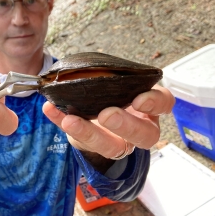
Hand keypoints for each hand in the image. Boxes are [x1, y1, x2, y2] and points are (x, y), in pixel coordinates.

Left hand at [42, 84, 174, 158]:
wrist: (98, 114)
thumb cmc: (113, 92)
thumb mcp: (117, 82)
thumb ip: (109, 75)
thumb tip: (82, 68)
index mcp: (149, 106)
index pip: (164, 104)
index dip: (155, 103)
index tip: (139, 99)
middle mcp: (139, 127)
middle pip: (144, 135)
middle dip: (126, 125)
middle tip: (107, 114)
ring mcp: (118, 141)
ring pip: (113, 147)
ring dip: (90, 134)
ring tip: (70, 120)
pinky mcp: (94, 147)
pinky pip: (80, 141)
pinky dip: (62, 123)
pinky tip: (50, 110)